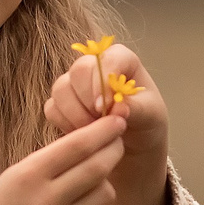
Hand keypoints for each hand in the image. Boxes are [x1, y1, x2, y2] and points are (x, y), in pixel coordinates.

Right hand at [0, 114, 126, 204]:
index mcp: (30, 175)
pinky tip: (88, 204)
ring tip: (91, 180)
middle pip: (97, 168)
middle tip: (117, 142)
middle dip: (114, 150)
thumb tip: (98, 134)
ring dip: (105, 181)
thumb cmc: (6, 201)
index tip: (117, 121)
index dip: (103, 130)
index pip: (77, 146)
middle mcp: (47, 201)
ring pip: (106, 193)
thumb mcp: (21, 170)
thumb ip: (57, 154)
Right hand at [45, 42, 170, 204]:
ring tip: (96, 131)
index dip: (101, 82)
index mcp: (121, 60)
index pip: (106, 59)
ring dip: (76, 115)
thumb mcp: (151, 117)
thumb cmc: (147, 124)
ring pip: (61, 89)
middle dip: (88, 100)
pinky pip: (52, 109)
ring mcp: (74, 83)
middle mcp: (94, 66)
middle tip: (102, 123)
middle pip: (79, 70)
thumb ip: (137, 108)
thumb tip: (118, 106)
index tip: (103, 107)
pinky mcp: (60, 103)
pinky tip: (83, 134)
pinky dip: (65, 124)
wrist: (133, 145)